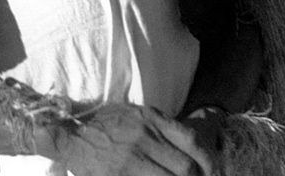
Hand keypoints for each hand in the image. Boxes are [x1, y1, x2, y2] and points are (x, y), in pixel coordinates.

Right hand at [49, 103, 216, 175]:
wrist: (73, 135)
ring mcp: (134, 159)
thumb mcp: (134, 114)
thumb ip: (160, 127)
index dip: (208, 161)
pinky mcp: (122, 175)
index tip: (211, 172)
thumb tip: (193, 148)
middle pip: (187, 168)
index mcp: (150, 118)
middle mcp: (145, 137)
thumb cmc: (105, 126)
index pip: (191, 140)